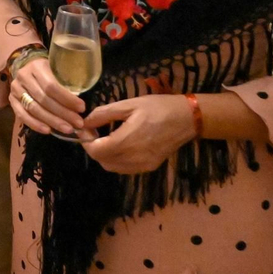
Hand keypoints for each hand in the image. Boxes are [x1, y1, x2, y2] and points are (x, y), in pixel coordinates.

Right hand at [10, 56, 86, 136]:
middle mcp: (23, 76)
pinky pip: (22, 115)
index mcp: (37, 66)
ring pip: (33, 108)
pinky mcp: (11, 100)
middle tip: (78, 123)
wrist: (28, 69)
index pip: (51, 86)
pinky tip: (48, 131)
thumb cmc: (49, 71)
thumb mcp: (58, 70)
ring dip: (52, 121)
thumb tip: (82, 106)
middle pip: (43, 99)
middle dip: (62, 113)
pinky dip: (35, 124)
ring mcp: (15, 89)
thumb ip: (67, 83)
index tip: (82, 108)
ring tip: (67, 129)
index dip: (67, 99)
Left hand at [82, 95, 197, 173]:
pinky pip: (126, 168)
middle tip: (94, 131)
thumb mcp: (128, 104)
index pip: (96, 151)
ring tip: (105, 137)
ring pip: (113, 167)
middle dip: (93, 147)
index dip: (86, 141)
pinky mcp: (150, 167)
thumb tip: (85, 122)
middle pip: (103, 161)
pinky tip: (119, 145)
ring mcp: (143, 165)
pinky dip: (116, 160)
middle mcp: (135, 158)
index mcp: (128, 141)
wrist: (187, 118)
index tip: (86, 128)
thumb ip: (103, 114)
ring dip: (104, 155)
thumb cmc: (157, 107)